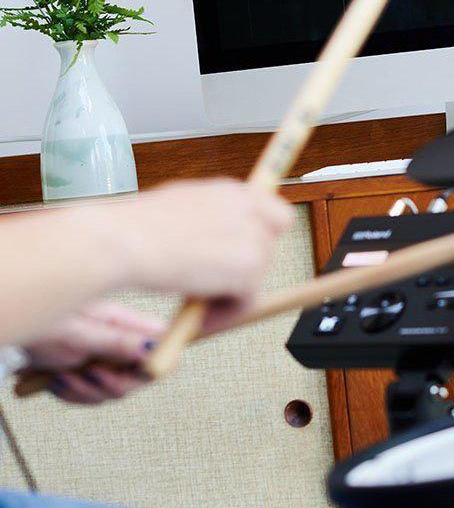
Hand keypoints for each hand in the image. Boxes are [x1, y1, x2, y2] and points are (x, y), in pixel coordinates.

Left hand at [21, 302, 163, 403]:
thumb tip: (155, 348)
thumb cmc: (36, 320)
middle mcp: (119, 338)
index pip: (164, 344)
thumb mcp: (77, 334)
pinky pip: (94, 394)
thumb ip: (117, 342)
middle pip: (141, 374)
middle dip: (113, 384)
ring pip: (115, 389)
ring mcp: (103, 355)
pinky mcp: (87, 369)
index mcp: (124, 322)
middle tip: (90, 376)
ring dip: (87, 392)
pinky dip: (74, 394)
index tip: (136, 372)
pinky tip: (57, 382)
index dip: (157, 362)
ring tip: (63, 378)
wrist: (10, 326)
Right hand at [102, 179, 293, 301]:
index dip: (264, 238)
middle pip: (268, 250)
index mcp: (235, 191)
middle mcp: (250, 211)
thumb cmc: (136, 225)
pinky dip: (225, 313)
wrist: (121, 240)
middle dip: (245, 269)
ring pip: (256, 277)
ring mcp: (253, 240)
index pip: (278, 215)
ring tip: (197, 302)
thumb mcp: (185, 205)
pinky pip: (246, 301)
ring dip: (230, 293)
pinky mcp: (248, 271)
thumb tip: (221, 235)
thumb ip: (212, 217)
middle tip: (215, 286)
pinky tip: (200, 316)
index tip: (247, 256)